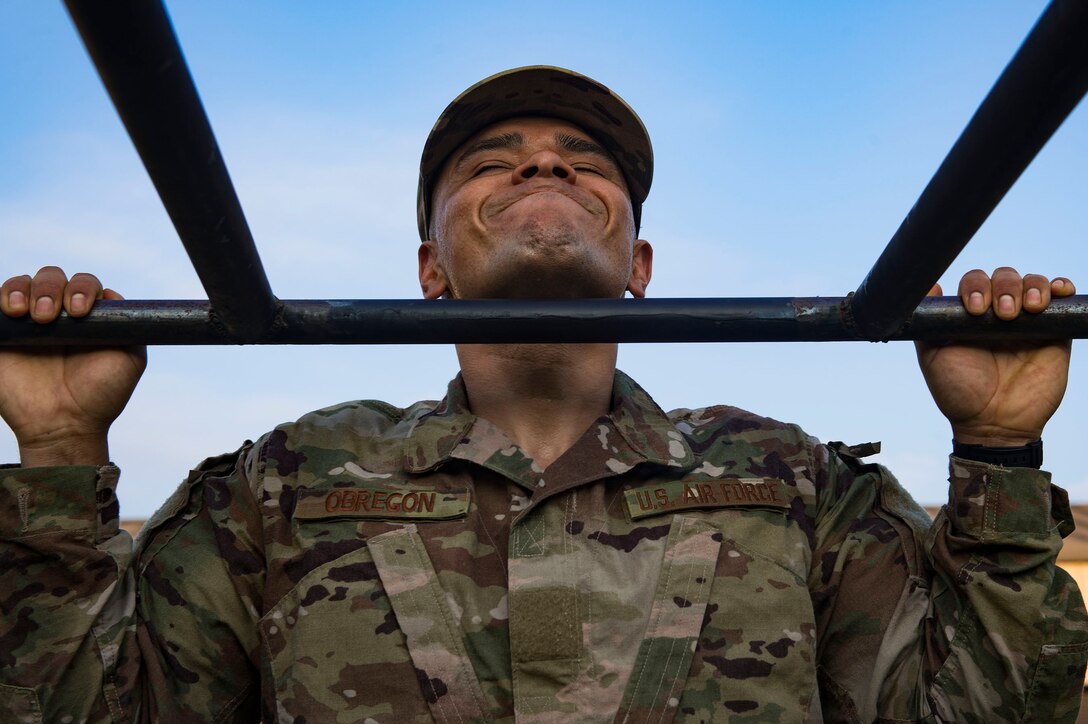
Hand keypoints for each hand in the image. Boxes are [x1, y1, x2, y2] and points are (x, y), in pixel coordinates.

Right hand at [0, 267, 145, 465]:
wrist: (65, 425)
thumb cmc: (100, 395)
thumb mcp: (130, 359)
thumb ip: (129, 326)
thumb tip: (111, 295)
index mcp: (87, 316)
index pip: (84, 284)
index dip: (82, 288)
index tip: (80, 311)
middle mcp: (56, 315)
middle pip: (50, 277)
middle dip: (50, 288)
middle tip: (49, 316)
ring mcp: (26, 324)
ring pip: (20, 284)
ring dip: (22, 289)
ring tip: (29, 314)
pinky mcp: (2, 335)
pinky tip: (9, 311)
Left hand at [915, 267, 1074, 446]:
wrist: (993, 423)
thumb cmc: (959, 392)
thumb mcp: (932, 357)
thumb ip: (928, 324)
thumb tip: (932, 286)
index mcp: (970, 315)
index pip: (975, 282)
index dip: (976, 287)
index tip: (975, 309)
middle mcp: (998, 313)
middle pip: (1005, 277)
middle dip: (1005, 287)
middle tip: (1003, 314)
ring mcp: (1028, 321)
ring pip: (1033, 283)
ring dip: (1033, 286)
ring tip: (1028, 309)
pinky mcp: (1054, 332)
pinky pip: (1063, 301)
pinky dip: (1062, 288)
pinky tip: (1058, 291)